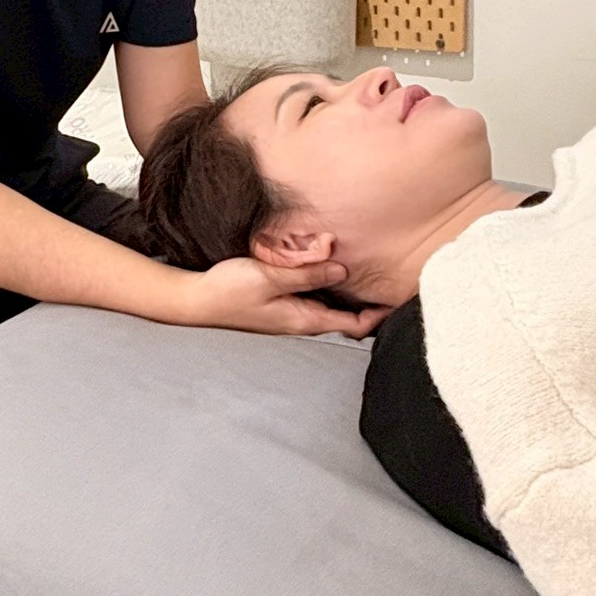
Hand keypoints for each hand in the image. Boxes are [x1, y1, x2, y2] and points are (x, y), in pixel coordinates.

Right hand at [175, 255, 388, 338]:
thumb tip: (342, 269)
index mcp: (303, 319)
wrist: (195, 300)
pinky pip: (312, 298)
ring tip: (368, 273)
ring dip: (347, 294)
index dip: (379, 316)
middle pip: (345, 319)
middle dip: (369, 305)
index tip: (400, 299)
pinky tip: (329, 270)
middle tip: (391, 282)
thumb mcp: (271, 278)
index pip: (353, 326)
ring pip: (329, 308)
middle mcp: (300, 321)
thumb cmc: (230, 291)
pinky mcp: (279, 305)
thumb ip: (307, 274)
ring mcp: (289, 315)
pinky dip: (327, 287)